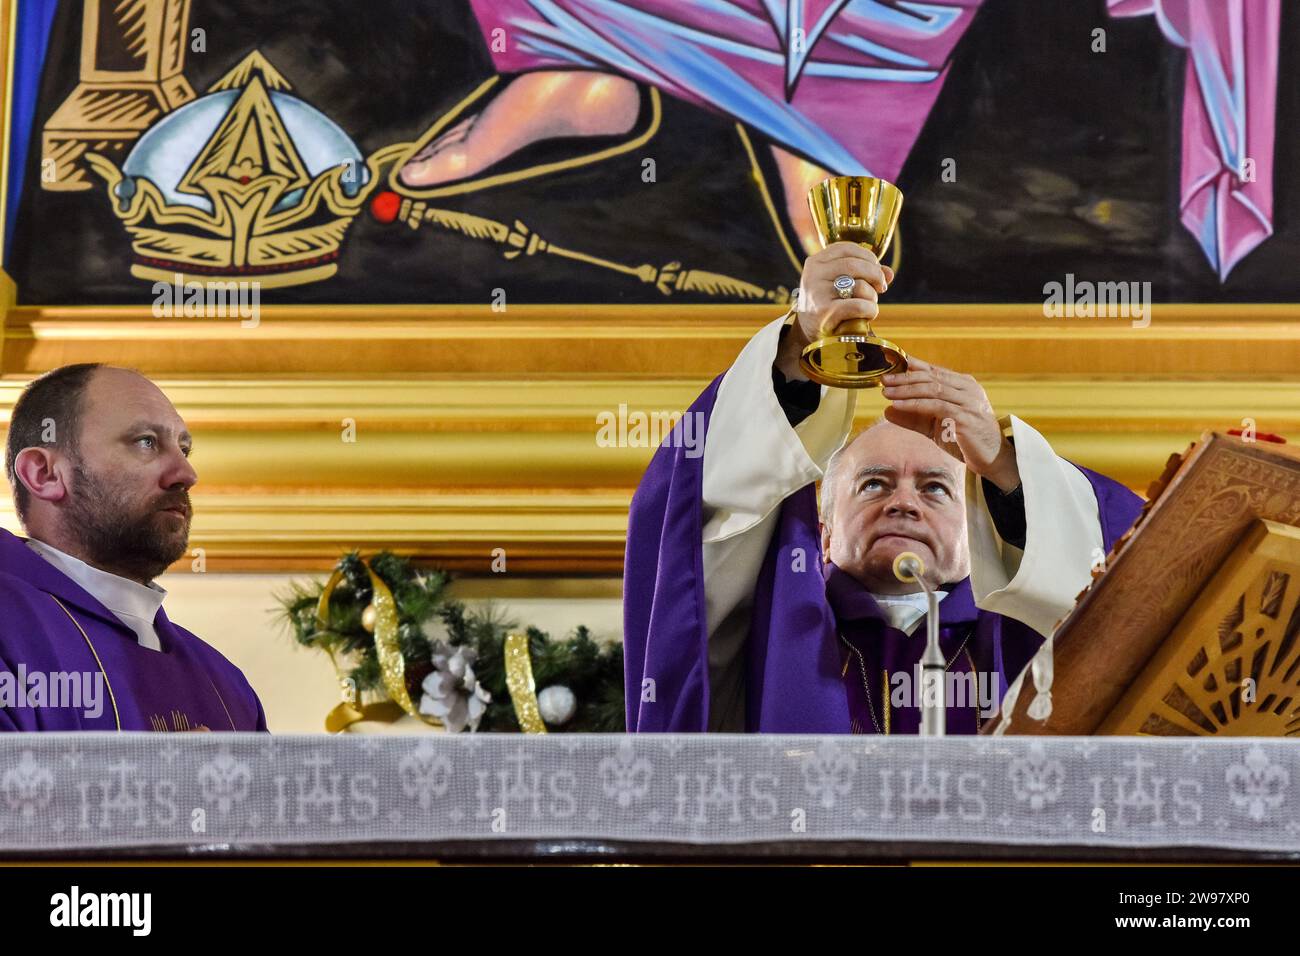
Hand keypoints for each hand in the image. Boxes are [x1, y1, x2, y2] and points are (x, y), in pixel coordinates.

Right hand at [777, 243, 893, 380]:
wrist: (807, 332)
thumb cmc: (829, 303)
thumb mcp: (840, 282)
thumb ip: (864, 273)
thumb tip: (889, 273)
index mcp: (815, 262)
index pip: (847, 248)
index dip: (868, 257)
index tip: (876, 269)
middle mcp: (813, 275)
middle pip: (856, 265)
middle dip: (876, 275)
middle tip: (881, 286)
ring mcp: (817, 294)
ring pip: (859, 285)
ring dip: (872, 296)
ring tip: (868, 303)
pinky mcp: (824, 313)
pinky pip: (859, 305)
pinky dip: (870, 310)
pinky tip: (868, 314)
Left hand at [880, 357, 1020, 491]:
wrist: (993, 460)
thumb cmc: (964, 441)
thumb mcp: (935, 426)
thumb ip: (913, 417)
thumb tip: (887, 410)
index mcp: (964, 385)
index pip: (934, 370)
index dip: (911, 366)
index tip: (889, 364)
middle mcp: (968, 389)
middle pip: (931, 377)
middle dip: (904, 378)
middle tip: (884, 379)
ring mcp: (969, 402)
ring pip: (932, 389)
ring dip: (906, 390)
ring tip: (887, 392)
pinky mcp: (966, 418)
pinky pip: (936, 406)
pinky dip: (915, 404)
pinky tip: (899, 405)